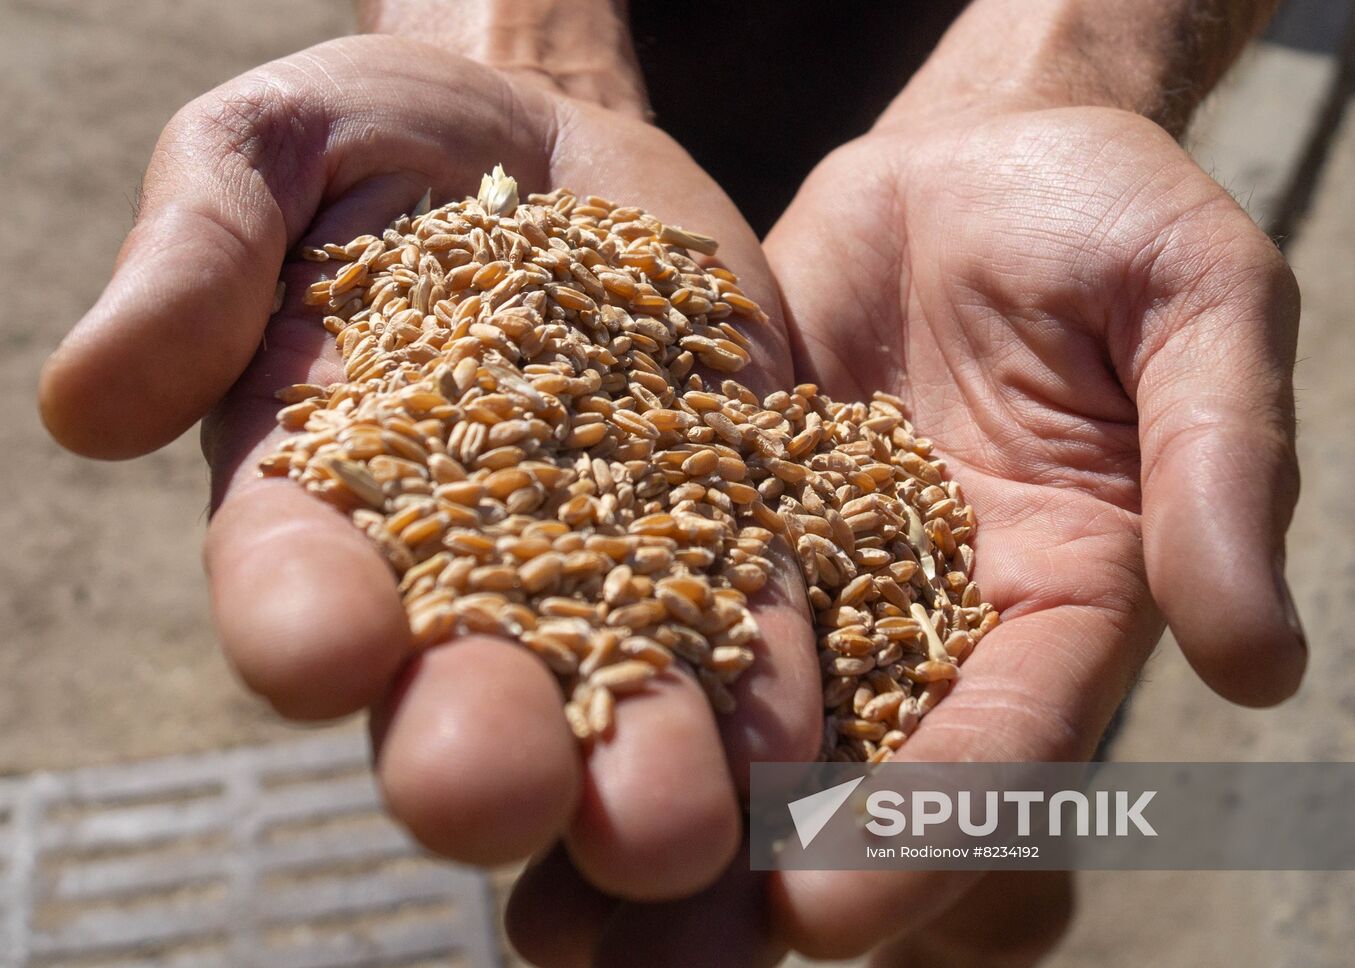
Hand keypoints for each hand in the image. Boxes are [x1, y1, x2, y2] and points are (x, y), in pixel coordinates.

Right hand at [38, 33, 821, 902]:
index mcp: (326, 494)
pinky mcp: (738, 541)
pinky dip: (776, 701)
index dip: (297, 615)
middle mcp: (464, 573)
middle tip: (494, 798)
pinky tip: (798, 771)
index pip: (294, 575)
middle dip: (475, 747)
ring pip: (623, 701)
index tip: (316, 649)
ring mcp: (616, 569)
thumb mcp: (275, 149)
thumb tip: (83, 401)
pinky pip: (759, 633)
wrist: (551, 147)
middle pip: (463, 685)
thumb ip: (197, 256)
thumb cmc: (384, 148)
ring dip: (642, 781)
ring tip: (672, 842)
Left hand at [502, 99, 1304, 965]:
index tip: (819, 911)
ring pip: (736, 731)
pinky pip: (661, 612)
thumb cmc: (1109, 220)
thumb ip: (1222, 469)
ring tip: (545, 923)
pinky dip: (600, 685)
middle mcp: (932, 622)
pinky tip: (516, 749)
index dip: (920, 836)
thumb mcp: (1197, 305)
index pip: (1002, 753)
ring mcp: (818, 580)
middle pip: (849, 786)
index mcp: (1063, 607)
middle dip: (752, 883)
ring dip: (650, 825)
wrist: (974, 165)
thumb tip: (1263, 665)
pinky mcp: (722, 517)